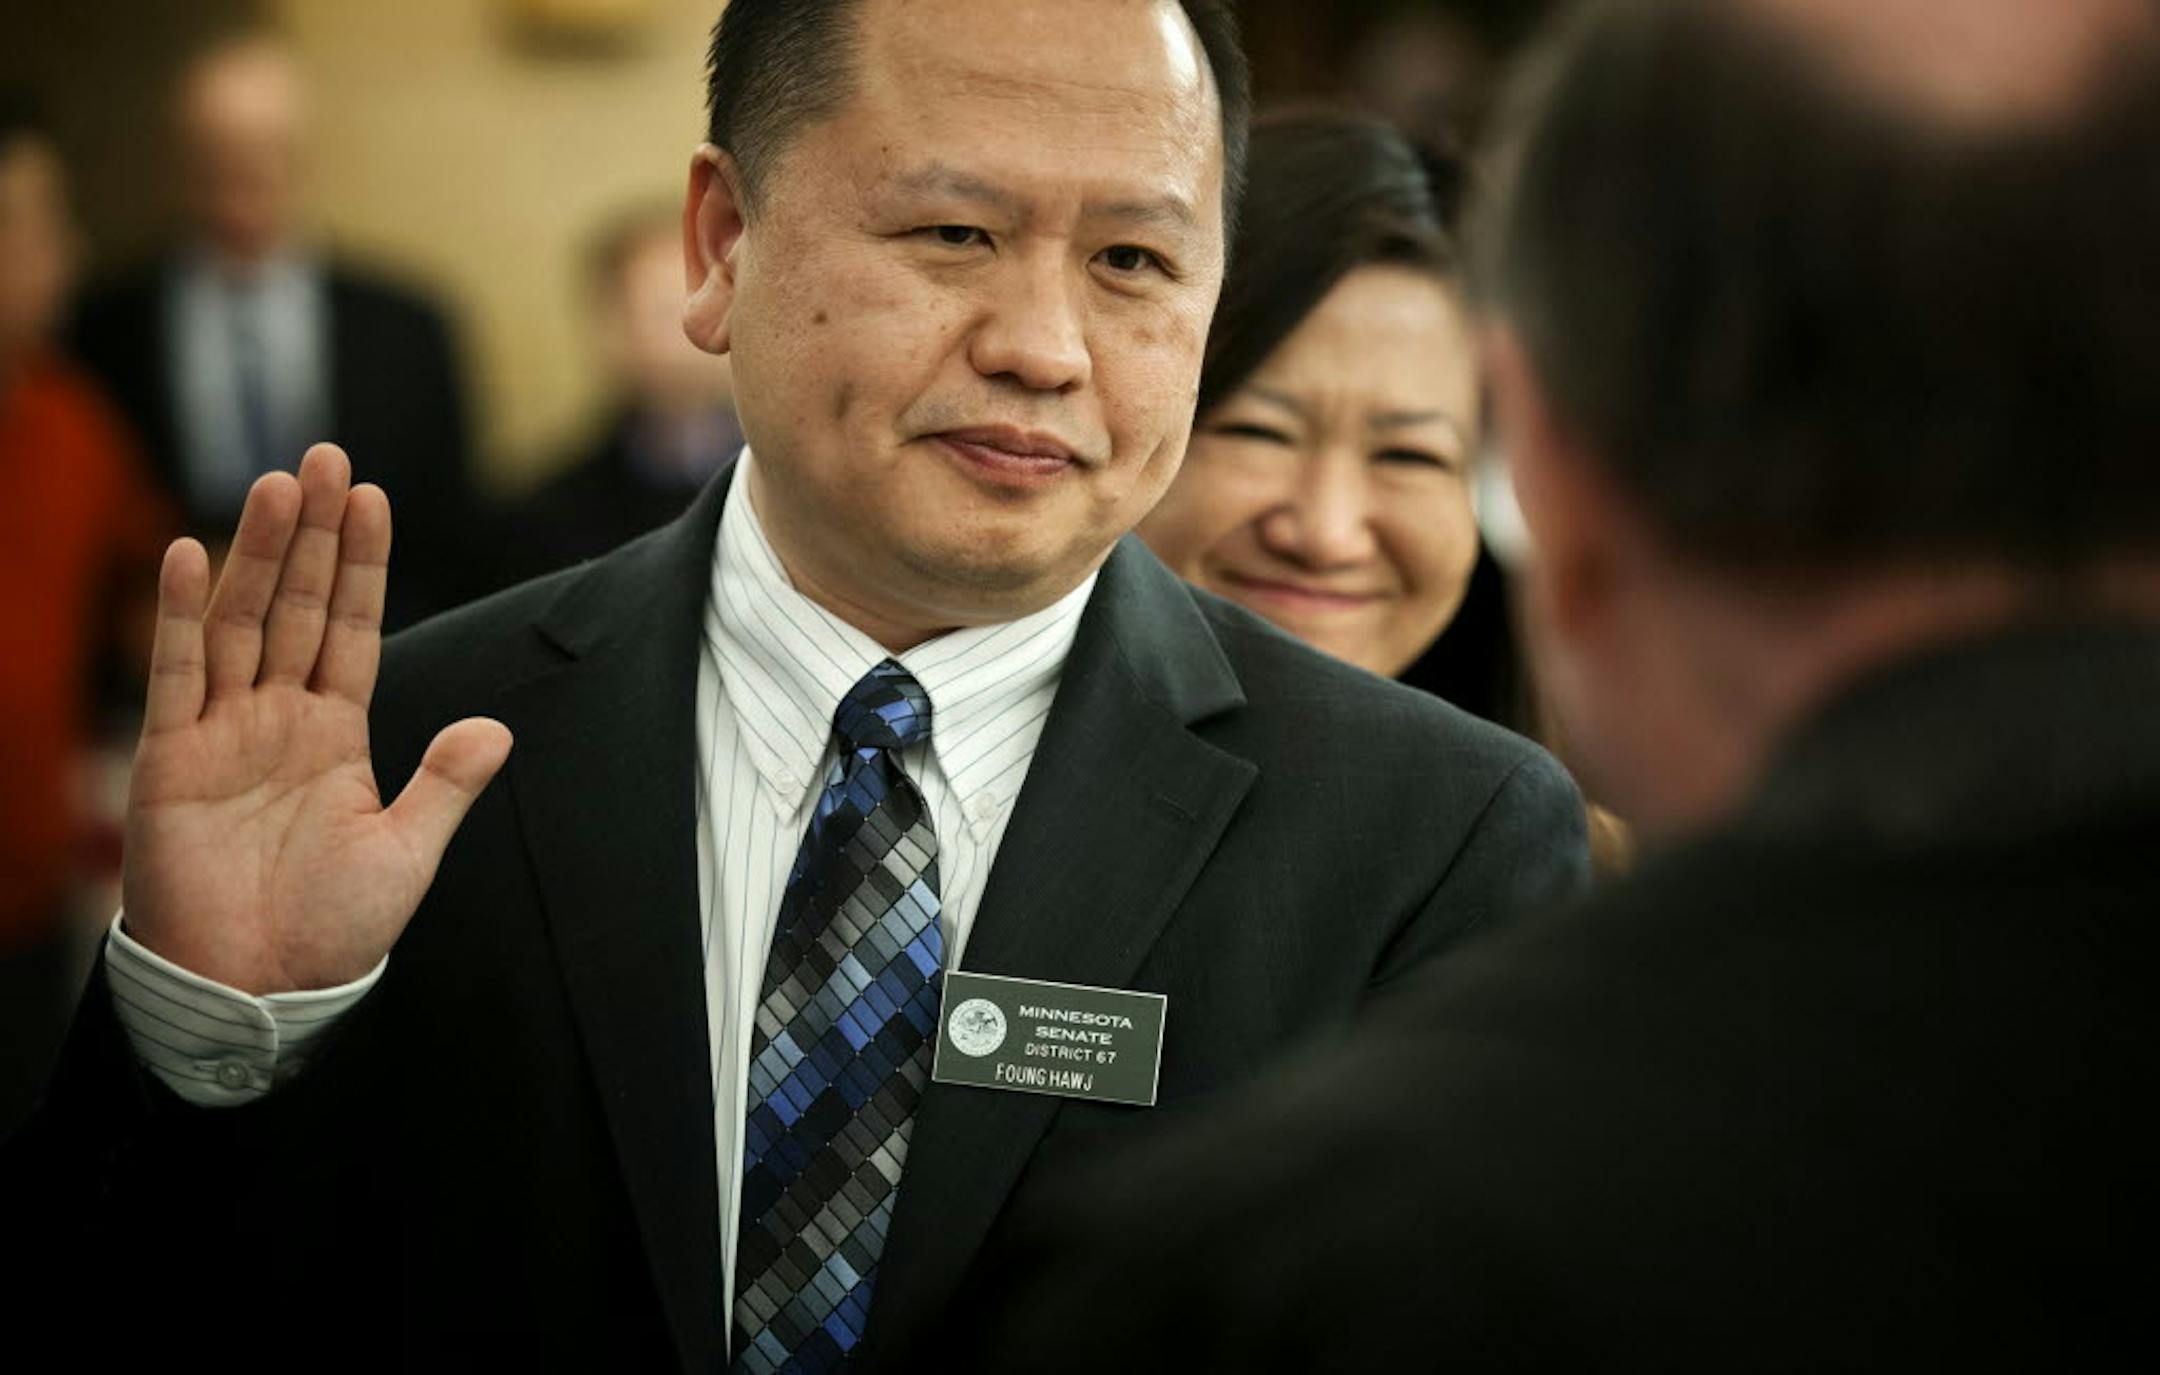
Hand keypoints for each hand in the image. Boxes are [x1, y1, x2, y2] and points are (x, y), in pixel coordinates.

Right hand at [121, 444, 511, 993]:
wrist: (257, 989)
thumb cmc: (328, 928)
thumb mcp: (407, 851)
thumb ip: (445, 785)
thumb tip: (496, 730)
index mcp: (335, 731)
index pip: (351, 627)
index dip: (360, 563)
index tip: (371, 497)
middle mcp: (276, 717)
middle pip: (296, 605)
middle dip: (312, 533)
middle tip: (327, 456)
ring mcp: (221, 732)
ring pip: (243, 622)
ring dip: (259, 553)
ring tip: (280, 484)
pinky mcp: (170, 759)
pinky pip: (177, 675)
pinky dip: (184, 617)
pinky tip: (194, 556)